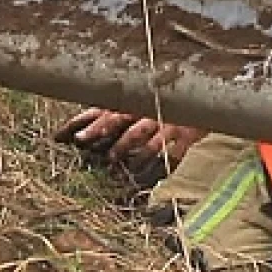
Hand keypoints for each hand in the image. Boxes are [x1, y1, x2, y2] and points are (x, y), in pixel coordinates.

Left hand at [53, 110, 201, 166]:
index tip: (63, 135)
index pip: (101, 109)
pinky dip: (162, 162)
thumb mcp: (142, 106)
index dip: (81, 121)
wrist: (209, 98)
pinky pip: (173, 150)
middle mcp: (147, 108)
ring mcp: (167, 120)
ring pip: (143, 133)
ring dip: (125, 146)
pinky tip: (151, 174)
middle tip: (82, 140)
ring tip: (110, 160)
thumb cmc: (168, 105)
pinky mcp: (187, 134)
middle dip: (99, 128)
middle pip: (119, 116)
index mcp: (133, 100)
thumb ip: (114, 115)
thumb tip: (79, 132)